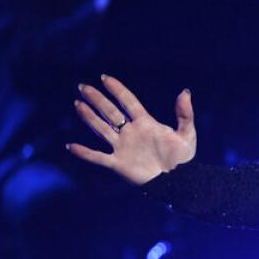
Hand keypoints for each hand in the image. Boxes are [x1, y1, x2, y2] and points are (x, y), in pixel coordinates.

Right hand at [67, 74, 196, 184]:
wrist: (177, 180)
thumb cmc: (183, 158)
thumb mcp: (187, 133)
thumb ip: (185, 114)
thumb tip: (185, 92)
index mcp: (146, 123)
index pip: (128, 102)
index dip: (117, 90)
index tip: (105, 78)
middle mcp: (131, 132)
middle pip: (110, 112)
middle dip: (97, 99)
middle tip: (83, 87)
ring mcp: (123, 147)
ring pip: (102, 129)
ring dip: (89, 117)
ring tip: (78, 104)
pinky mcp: (118, 163)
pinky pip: (98, 157)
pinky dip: (84, 153)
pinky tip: (71, 146)